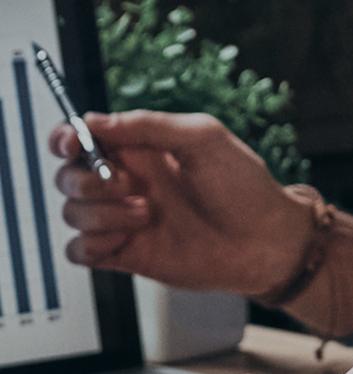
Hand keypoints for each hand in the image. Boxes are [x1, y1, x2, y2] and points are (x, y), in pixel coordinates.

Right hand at [53, 111, 313, 294]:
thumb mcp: (204, 139)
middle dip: (87, 180)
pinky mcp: (125, 253)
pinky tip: (127, 238)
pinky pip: (78, 251)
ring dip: (102, 213)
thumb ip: (149, 125)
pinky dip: (92, 245)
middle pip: (68, 176)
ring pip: (72, 212)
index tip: (72, 143)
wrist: (267, 241)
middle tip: (130, 185)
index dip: (65, 138)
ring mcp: (123, 219)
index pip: (80, 138)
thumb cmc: (245, 187)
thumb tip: (94, 120)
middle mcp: (127, 183)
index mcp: (141, 150)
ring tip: (149, 213)